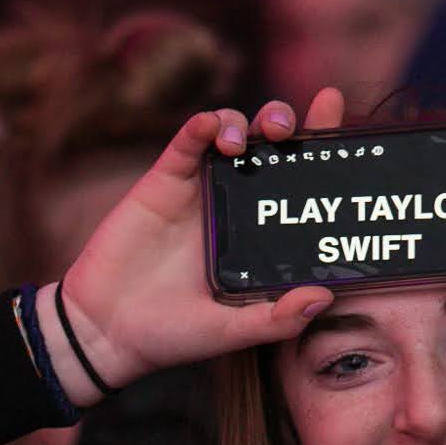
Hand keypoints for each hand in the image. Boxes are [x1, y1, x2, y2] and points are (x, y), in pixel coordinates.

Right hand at [56, 91, 347, 397]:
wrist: (108, 330)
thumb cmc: (174, 334)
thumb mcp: (232, 332)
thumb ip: (277, 320)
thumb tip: (324, 298)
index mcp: (262, 234)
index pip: (299, 182)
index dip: (320, 145)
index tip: (337, 110)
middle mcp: (236, 205)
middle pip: (268, 146)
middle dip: (284, 123)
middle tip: (288, 130)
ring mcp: (200, 190)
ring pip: (229, 133)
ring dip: (242, 122)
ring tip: (245, 140)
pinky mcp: (163, 182)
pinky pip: (185, 144)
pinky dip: (200, 126)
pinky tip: (210, 126)